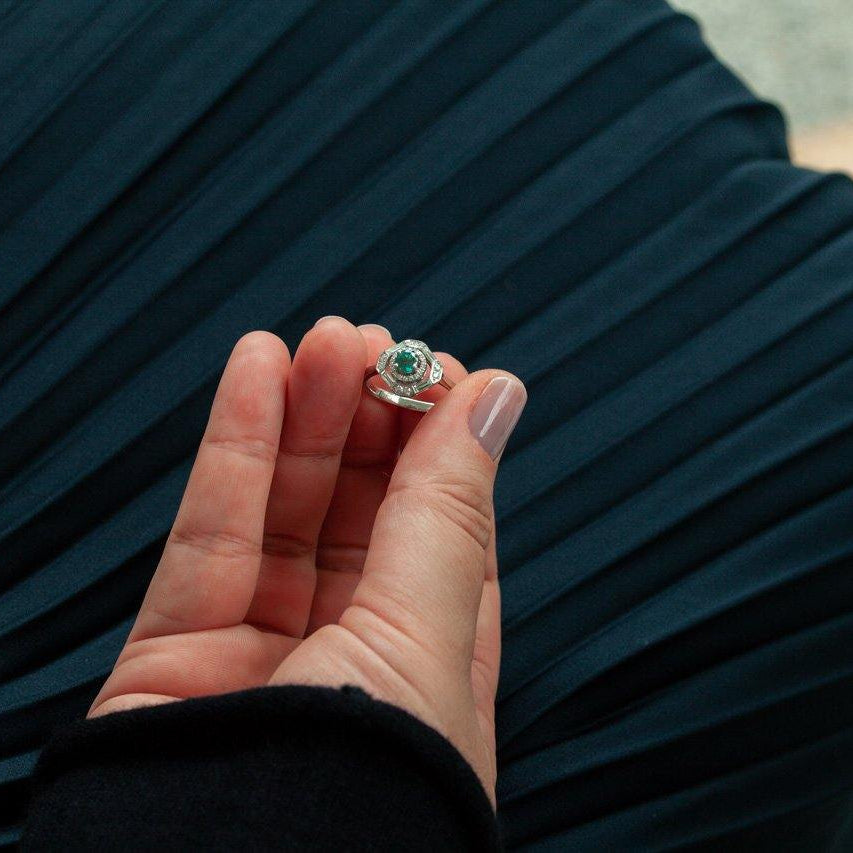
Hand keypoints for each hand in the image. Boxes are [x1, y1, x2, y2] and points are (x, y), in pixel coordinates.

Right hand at [89, 319, 525, 802]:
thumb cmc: (369, 795)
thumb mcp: (429, 630)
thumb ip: (450, 508)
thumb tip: (497, 400)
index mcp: (434, 659)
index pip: (446, 525)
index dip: (442, 444)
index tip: (443, 374)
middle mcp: (354, 649)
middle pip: (366, 507)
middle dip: (371, 419)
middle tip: (375, 347)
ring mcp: (267, 642)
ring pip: (290, 504)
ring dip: (306, 413)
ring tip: (323, 342)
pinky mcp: (184, 641)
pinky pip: (213, 524)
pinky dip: (234, 441)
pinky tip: (257, 369)